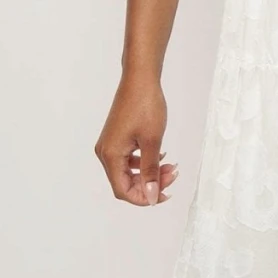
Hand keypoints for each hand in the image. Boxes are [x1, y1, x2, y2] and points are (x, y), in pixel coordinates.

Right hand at [95, 73, 181, 204]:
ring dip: (149, 173)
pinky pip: (128, 159)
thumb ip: (151, 172)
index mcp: (110, 155)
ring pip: (128, 171)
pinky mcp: (116, 138)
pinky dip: (144, 162)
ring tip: (170, 165)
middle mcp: (105, 152)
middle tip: (172, 175)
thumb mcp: (152, 142)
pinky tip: (160, 156)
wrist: (140, 79)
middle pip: (125, 182)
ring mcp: (109, 145)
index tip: (165, 194)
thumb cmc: (145, 106)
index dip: (143, 198)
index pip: (123, 190)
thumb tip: (152, 196)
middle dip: (150, 184)